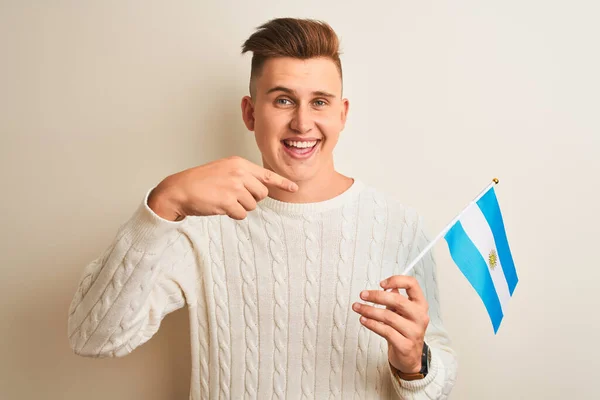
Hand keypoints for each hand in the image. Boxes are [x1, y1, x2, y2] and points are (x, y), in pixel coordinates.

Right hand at [148, 156, 297, 220]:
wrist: (180, 189)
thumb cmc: (201, 182)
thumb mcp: (224, 171)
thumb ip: (243, 177)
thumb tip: (261, 191)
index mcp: (239, 164)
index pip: (266, 174)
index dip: (282, 183)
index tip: (294, 188)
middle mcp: (239, 173)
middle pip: (261, 194)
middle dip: (251, 199)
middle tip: (233, 196)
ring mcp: (234, 187)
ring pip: (252, 206)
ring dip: (239, 207)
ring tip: (223, 199)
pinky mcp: (228, 201)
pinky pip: (241, 214)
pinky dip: (232, 214)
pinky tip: (219, 206)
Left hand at [352, 276, 428, 373]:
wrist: (410, 357)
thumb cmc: (404, 331)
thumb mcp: (403, 312)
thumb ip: (396, 299)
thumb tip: (384, 288)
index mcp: (420, 304)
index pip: (412, 284)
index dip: (396, 280)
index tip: (381, 283)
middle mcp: (420, 317)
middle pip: (398, 300)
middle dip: (376, 296)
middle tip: (362, 295)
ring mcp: (414, 332)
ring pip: (388, 317)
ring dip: (370, 310)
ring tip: (358, 307)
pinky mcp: (405, 345)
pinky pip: (385, 331)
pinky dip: (372, 324)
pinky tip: (363, 320)